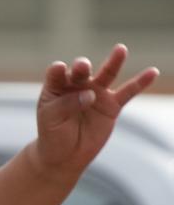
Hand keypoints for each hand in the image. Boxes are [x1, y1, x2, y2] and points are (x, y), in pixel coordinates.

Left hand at [32, 44, 158, 175]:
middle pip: (81, 70)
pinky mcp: (111, 105)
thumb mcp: (52, 118)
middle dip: (81, 67)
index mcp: (57, 86)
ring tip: (120, 50)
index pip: (56, 74)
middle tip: (82, 67)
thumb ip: (67, 104)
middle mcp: (78, 85)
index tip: (58, 69)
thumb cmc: (52, 133)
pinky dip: (140, 82)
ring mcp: (96, 93)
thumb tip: (91, 95)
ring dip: (114, 62)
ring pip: (107, 74)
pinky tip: (152, 72)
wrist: (65, 155)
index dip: (57, 71)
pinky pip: (128, 92)